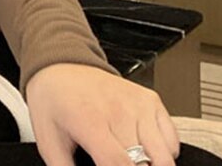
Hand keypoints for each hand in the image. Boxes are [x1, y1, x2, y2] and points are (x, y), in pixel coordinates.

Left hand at [25, 63, 180, 165]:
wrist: (60, 66)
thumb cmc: (54, 101)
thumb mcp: (48, 140)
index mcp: (90, 121)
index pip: (119, 164)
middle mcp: (118, 110)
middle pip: (146, 165)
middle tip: (115, 165)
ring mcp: (138, 104)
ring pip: (165, 158)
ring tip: (130, 163)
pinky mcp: (151, 100)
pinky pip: (172, 142)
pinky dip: (163, 155)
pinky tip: (142, 151)